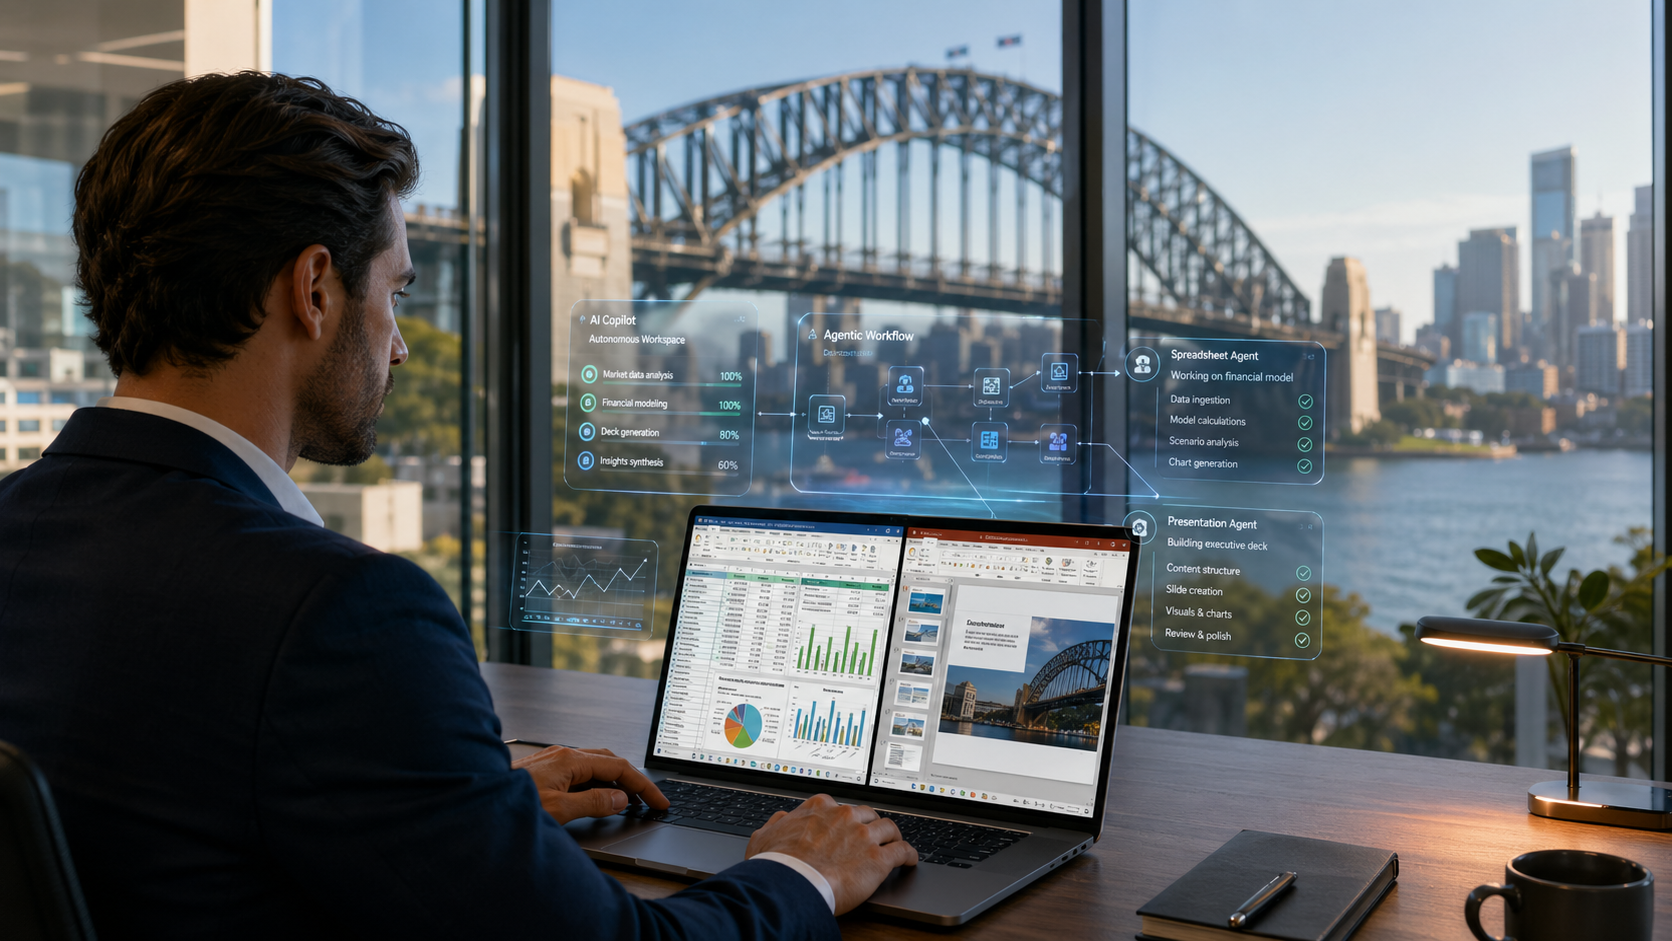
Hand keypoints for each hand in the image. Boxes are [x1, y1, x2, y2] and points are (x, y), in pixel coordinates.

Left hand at [512, 746, 668, 823]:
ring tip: (629, 802)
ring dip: (615, 781)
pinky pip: (580, 772)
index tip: (659, 802)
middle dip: (633, 780)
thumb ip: (593, 803)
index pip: (619, 768)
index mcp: (570, 760)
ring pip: (595, 766)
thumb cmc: (506, 805)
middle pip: (610, 761)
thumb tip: (620, 799)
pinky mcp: (543, 771)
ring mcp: (552, 761)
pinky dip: (597, 784)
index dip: (644, 786)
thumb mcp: (558, 810)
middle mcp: (562, 755)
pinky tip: (596, 799)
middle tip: (650, 801)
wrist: (472, 804)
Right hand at [745, 794, 918, 913]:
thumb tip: (781, 819)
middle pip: (867, 814)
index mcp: (820, 808)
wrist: (790, 884)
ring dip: (893, 836)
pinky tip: (910, 860)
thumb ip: (776, 824)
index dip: (846, 818)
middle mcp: (845, 816)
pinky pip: (902, 851)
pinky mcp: (878, 858)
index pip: (840, 807)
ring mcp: (864, 836)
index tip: (848, 824)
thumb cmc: (776, 865)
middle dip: (871, 824)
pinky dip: (909, 854)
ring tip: (895, 843)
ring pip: (888, 828)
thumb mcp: (764, 837)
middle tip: (872, 835)